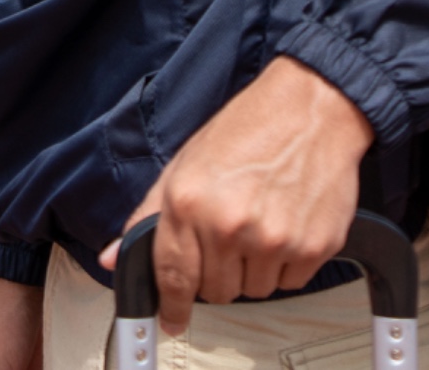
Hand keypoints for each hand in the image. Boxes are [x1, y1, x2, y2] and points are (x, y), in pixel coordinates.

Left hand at [97, 57, 372, 335]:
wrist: (309, 110)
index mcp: (188, 203)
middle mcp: (229, 226)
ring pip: (254, 291)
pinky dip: (285, 265)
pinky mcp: (313, 247)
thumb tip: (115, 256)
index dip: (171, 306)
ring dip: (253, 270)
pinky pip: (291, 283)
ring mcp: (274, 240)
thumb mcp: (183, 166)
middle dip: (217, 273)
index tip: (171, 320)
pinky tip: (284, 225)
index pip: (173, 277)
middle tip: (227, 238)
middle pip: (215, 292)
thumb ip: (147, 216)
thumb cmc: (246, 131)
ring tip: (258, 224)